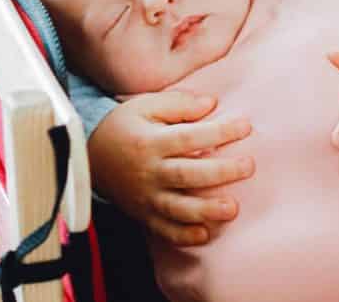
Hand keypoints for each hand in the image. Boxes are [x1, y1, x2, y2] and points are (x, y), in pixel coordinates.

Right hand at [88, 90, 254, 245]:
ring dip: (206, 210)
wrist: (89, 156)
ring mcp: (146, 197)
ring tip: (232, 208)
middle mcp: (149, 171)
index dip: (219, 132)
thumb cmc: (125, 126)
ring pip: (178, 208)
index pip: (190, 136)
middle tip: (249, 167)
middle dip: (221, 172)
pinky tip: (205, 234)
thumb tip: (211, 104)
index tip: (246, 126)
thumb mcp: (145, 105)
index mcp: (151, 141)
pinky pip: (164, 230)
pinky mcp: (144, 215)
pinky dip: (184, 236)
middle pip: (188, 174)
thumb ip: (179, 103)